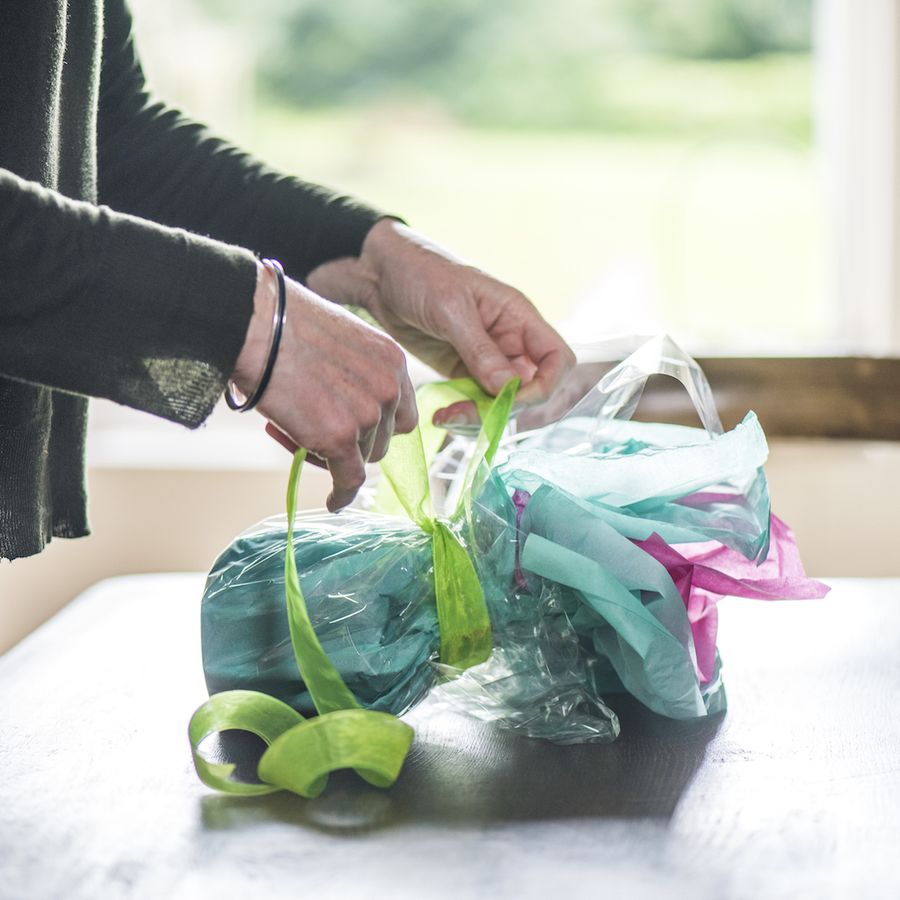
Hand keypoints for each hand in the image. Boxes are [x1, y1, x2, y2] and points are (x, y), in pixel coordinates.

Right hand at [233, 261, 416, 510]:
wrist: (257, 326)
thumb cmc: (285, 326)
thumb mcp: (340, 340)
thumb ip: (354, 372)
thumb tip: (343, 402)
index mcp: (392, 361)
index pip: (401, 411)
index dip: (380, 425)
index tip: (359, 431)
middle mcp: (388, 389)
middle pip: (382, 439)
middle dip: (355, 442)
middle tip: (315, 431)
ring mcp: (366, 415)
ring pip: (362, 458)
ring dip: (335, 456)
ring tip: (296, 434)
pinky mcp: (340, 439)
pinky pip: (348, 479)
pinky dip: (342, 494)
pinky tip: (334, 502)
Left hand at [307, 219, 575, 426]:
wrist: (379, 273)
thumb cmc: (420, 273)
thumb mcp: (450, 308)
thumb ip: (480, 349)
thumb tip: (508, 388)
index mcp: (518, 316)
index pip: (557, 359)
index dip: (545, 385)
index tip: (509, 398)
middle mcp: (510, 340)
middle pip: (530, 390)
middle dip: (503, 409)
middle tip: (464, 415)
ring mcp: (487, 359)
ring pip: (502, 402)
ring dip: (480, 418)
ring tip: (446, 418)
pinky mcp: (463, 371)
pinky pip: (476, 402)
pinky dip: (463, 415)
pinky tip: (440, 414)